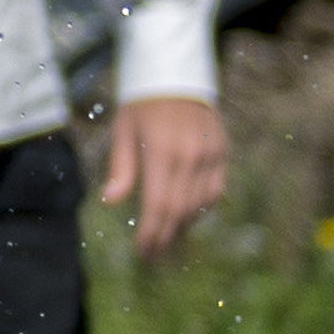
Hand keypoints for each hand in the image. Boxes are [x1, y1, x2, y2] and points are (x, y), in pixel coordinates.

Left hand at [104, 94, 229, 261]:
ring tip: (167, 241)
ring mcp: (211, 156)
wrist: (177, 76)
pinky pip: (215, 190)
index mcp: (163, 152)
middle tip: (154, 257)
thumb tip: (110, 201)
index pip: (159, 205)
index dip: (153, 233)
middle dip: (166, 237)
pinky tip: (187, 218)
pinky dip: (201, 208)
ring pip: (200, 204)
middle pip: (180, 210)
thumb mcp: (123, 131)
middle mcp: (191, 157)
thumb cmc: (141, 105)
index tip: (143, 251)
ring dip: (183, 226)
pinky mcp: (222, 153)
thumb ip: (121, 167)